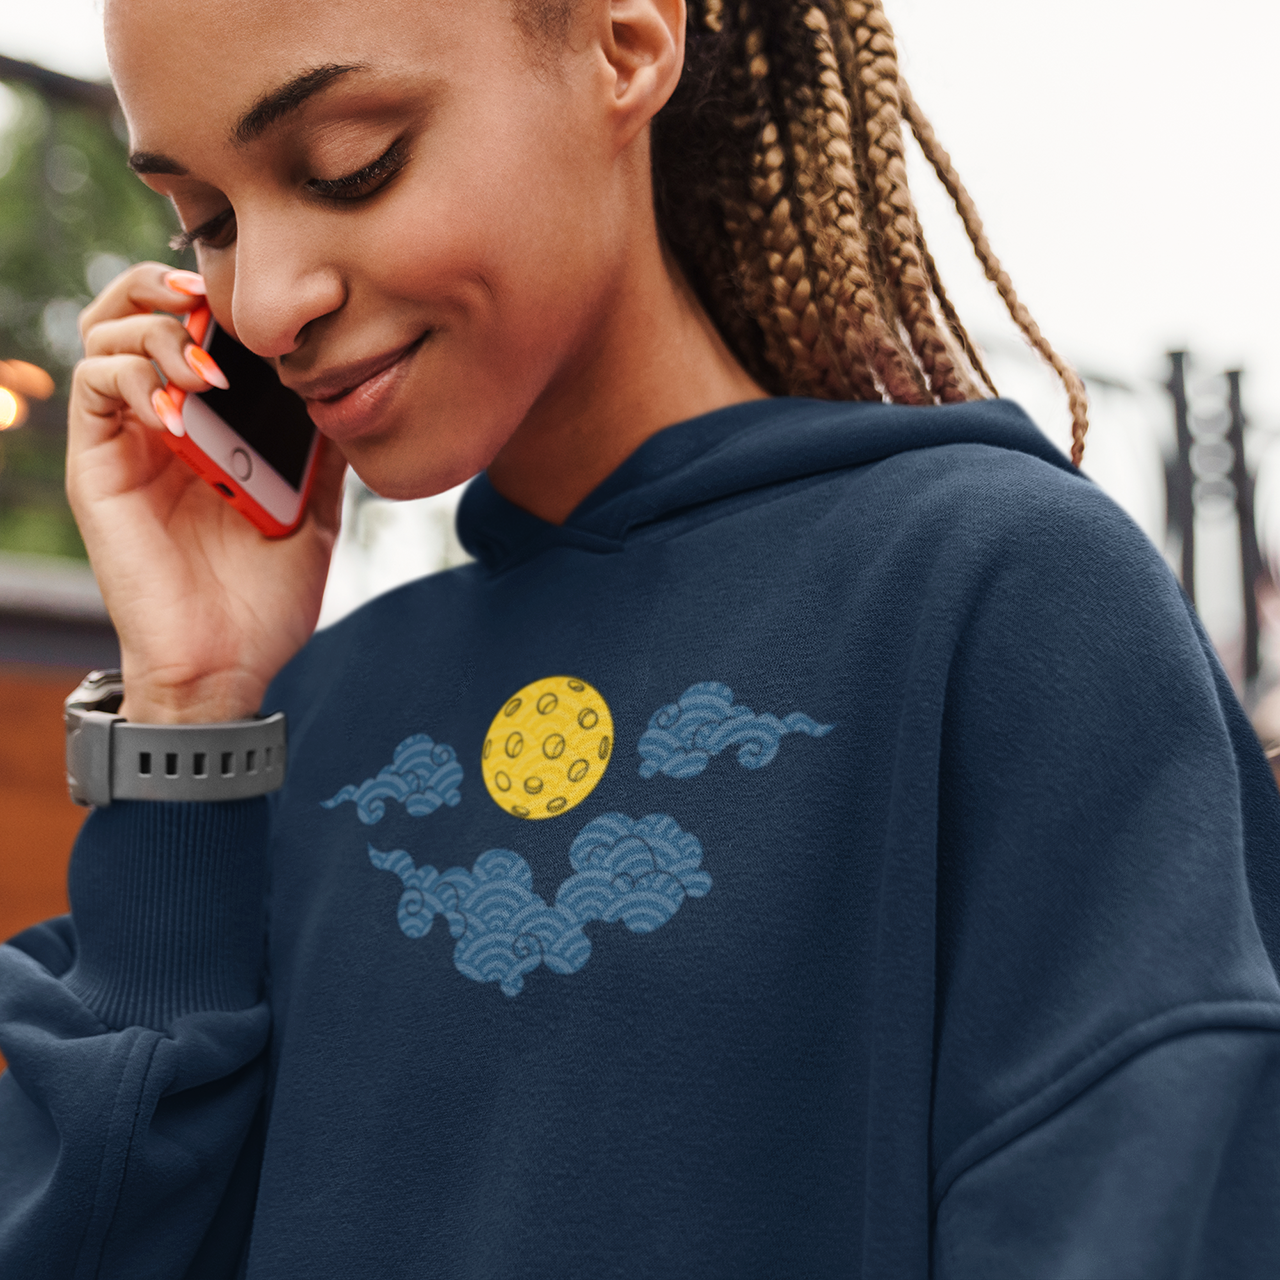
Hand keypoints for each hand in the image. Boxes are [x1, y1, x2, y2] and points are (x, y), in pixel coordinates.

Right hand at [67, 263, 346, 723]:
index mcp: (207, 427)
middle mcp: (159, 423)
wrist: (227, 663)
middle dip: (164, 288)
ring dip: (157, 331)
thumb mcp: (313, 514)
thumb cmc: (264, 599)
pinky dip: (137, 381)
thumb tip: (351, 396)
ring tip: (210, 372)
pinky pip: (96, 388)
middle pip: (130, 312)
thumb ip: (322, 456)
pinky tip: (184, 415)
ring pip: (104, 336)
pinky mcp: (99, 467)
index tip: (256, 304)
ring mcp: (126, 442)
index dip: (208, 296)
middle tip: (209, 303)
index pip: (187, 329)